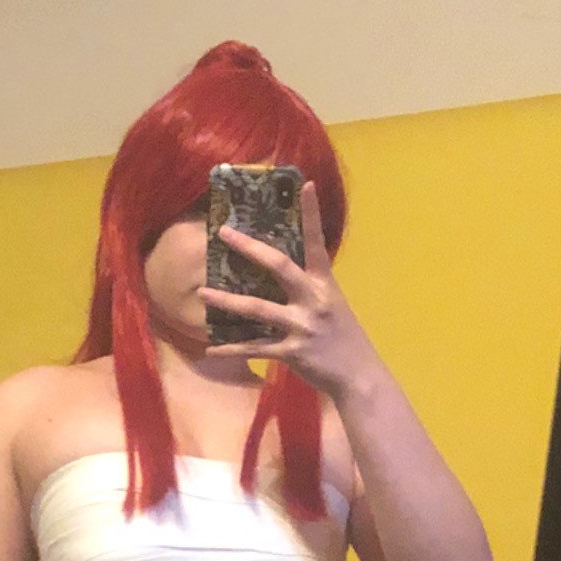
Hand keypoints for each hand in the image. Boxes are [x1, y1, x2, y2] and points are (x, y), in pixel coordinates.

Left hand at [197, 179, 378, 400]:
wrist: (357, 375)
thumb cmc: (342, 338)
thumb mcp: (333, 305)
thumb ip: (311, 287)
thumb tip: (287, 271)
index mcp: (325, 284)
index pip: (316, 242)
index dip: (311, 214)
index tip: (304, 185)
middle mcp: (313, 300)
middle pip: (279, 266)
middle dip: (250, 248)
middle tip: (224, 232)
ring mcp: (302, 326)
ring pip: (258, 308)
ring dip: (227, 300)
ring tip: (202, 292)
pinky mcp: (292, 352)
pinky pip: (255, 347)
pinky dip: (231, 349)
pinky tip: (211, 349)